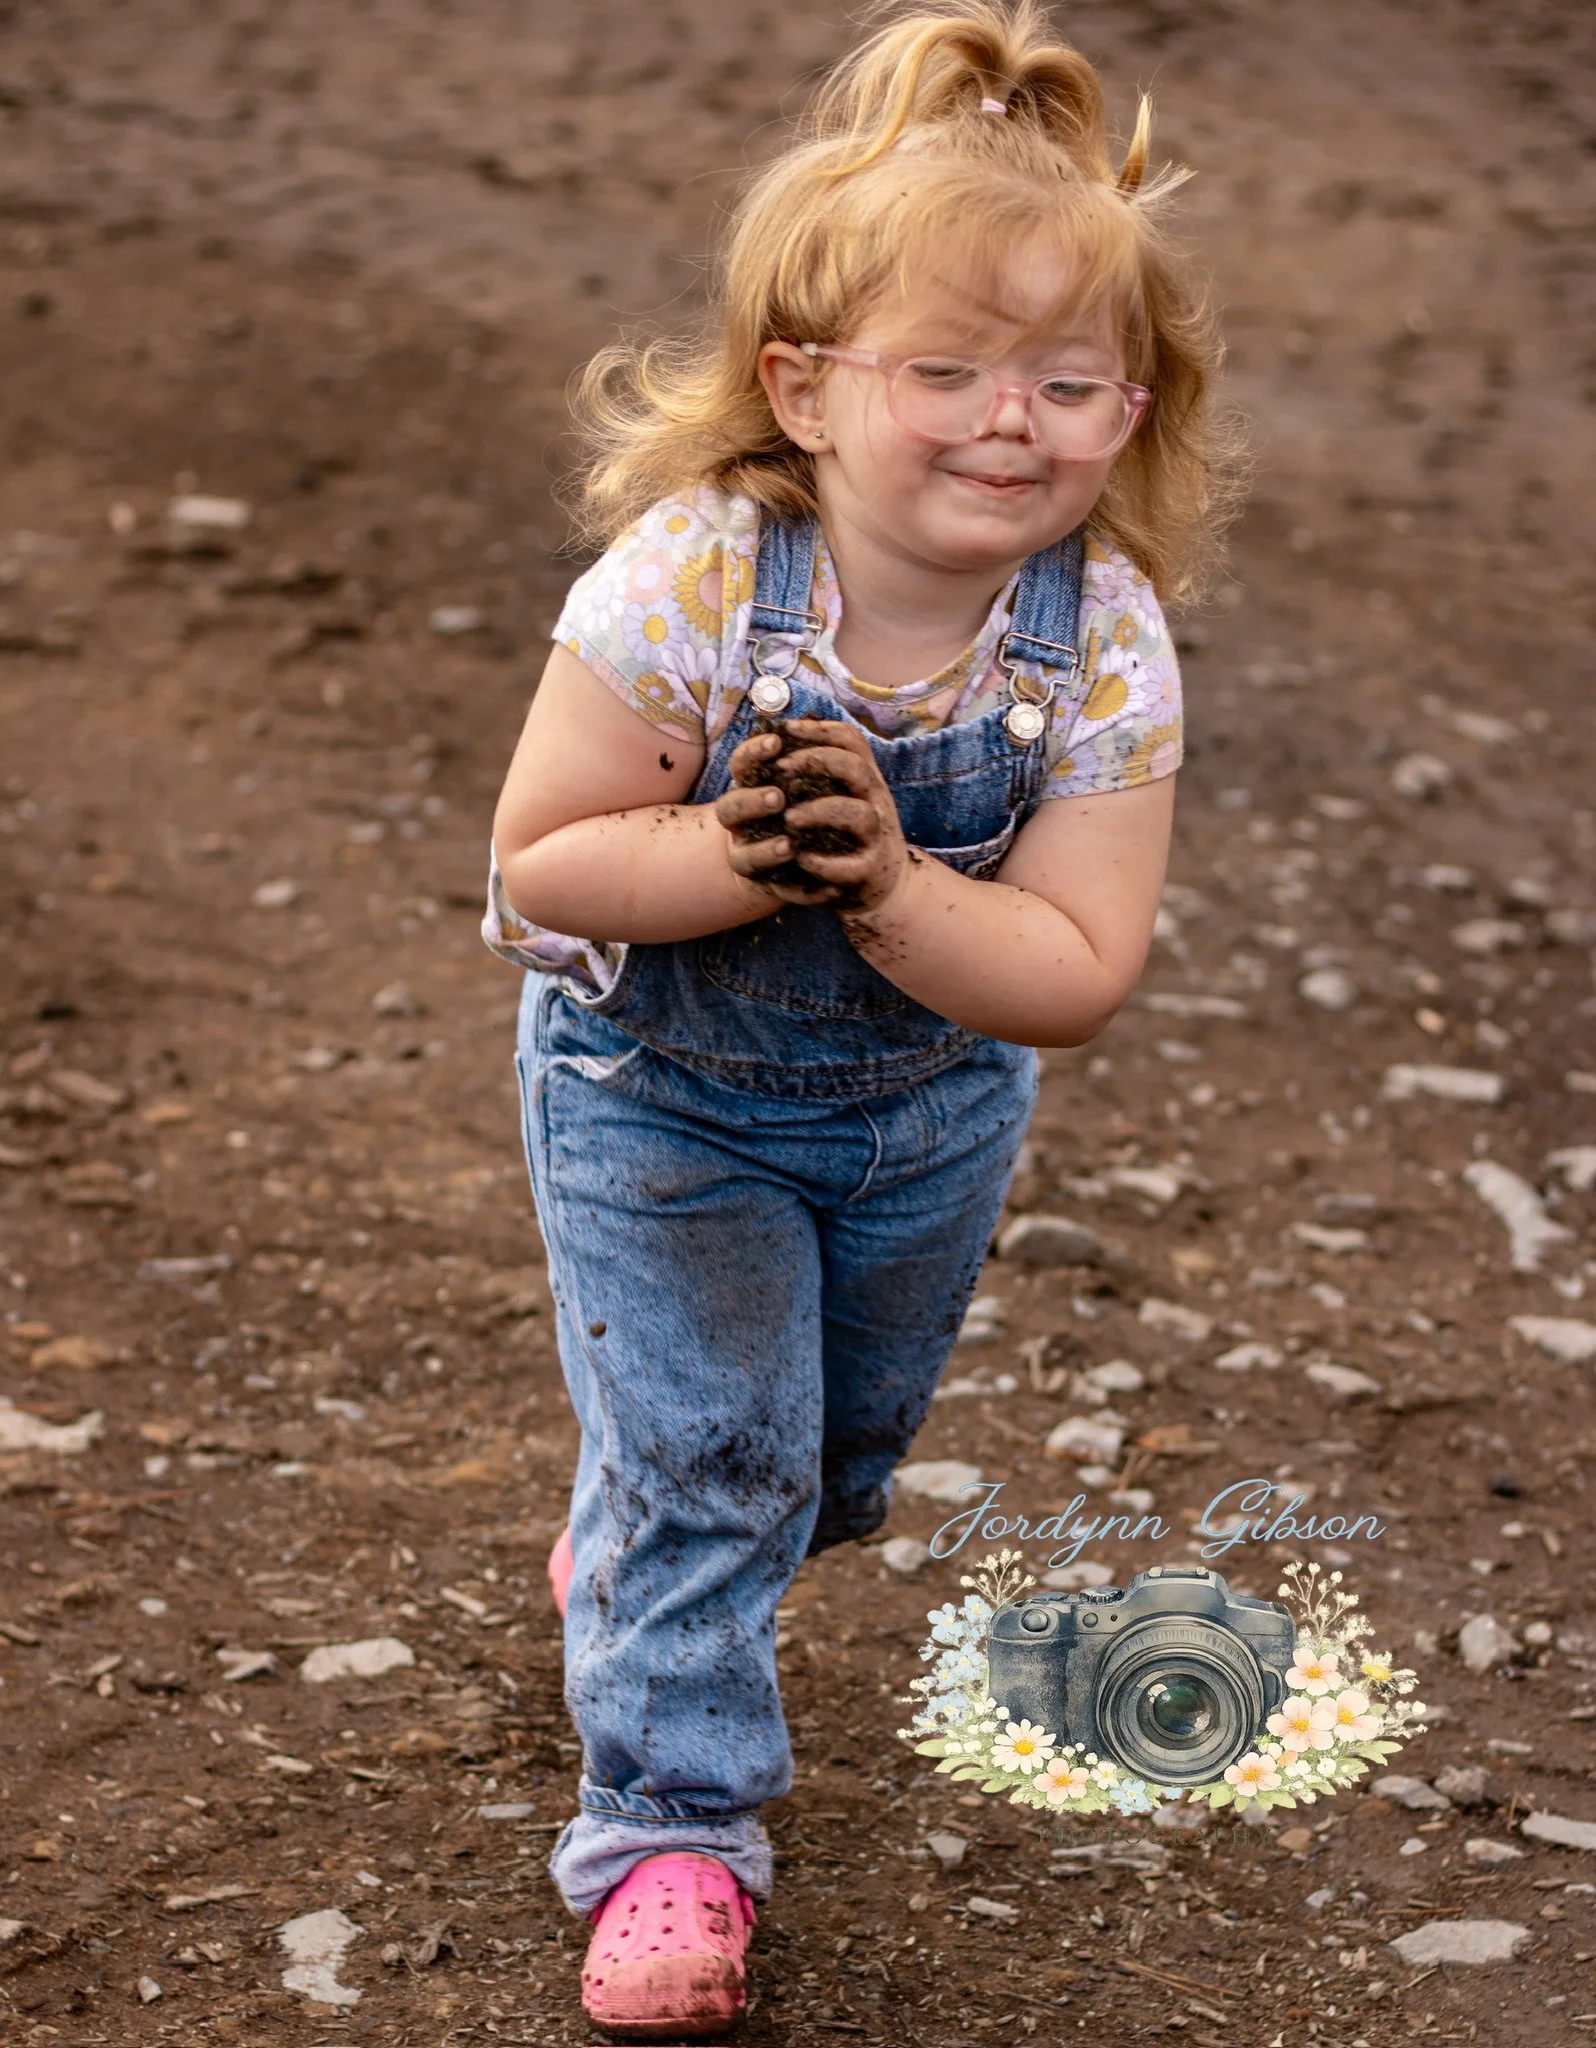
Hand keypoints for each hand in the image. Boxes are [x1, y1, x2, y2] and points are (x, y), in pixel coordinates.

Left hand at [716, 718, 908, 912]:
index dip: (820, 730)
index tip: (786, 728)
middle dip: (816, 762)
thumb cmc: (850, 832)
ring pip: (859, 815)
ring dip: (820, 812)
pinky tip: (799, 858)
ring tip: (788, 817)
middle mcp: (876, 802)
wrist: (885, 881)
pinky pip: (850, 867)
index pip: (852, 741)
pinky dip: (823, 863)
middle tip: (780, 769)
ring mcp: (876, 837)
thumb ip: (820, 771)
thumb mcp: (844, 795)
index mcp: (866, 779)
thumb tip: (781, 735)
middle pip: (856, 769)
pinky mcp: (868, 873)